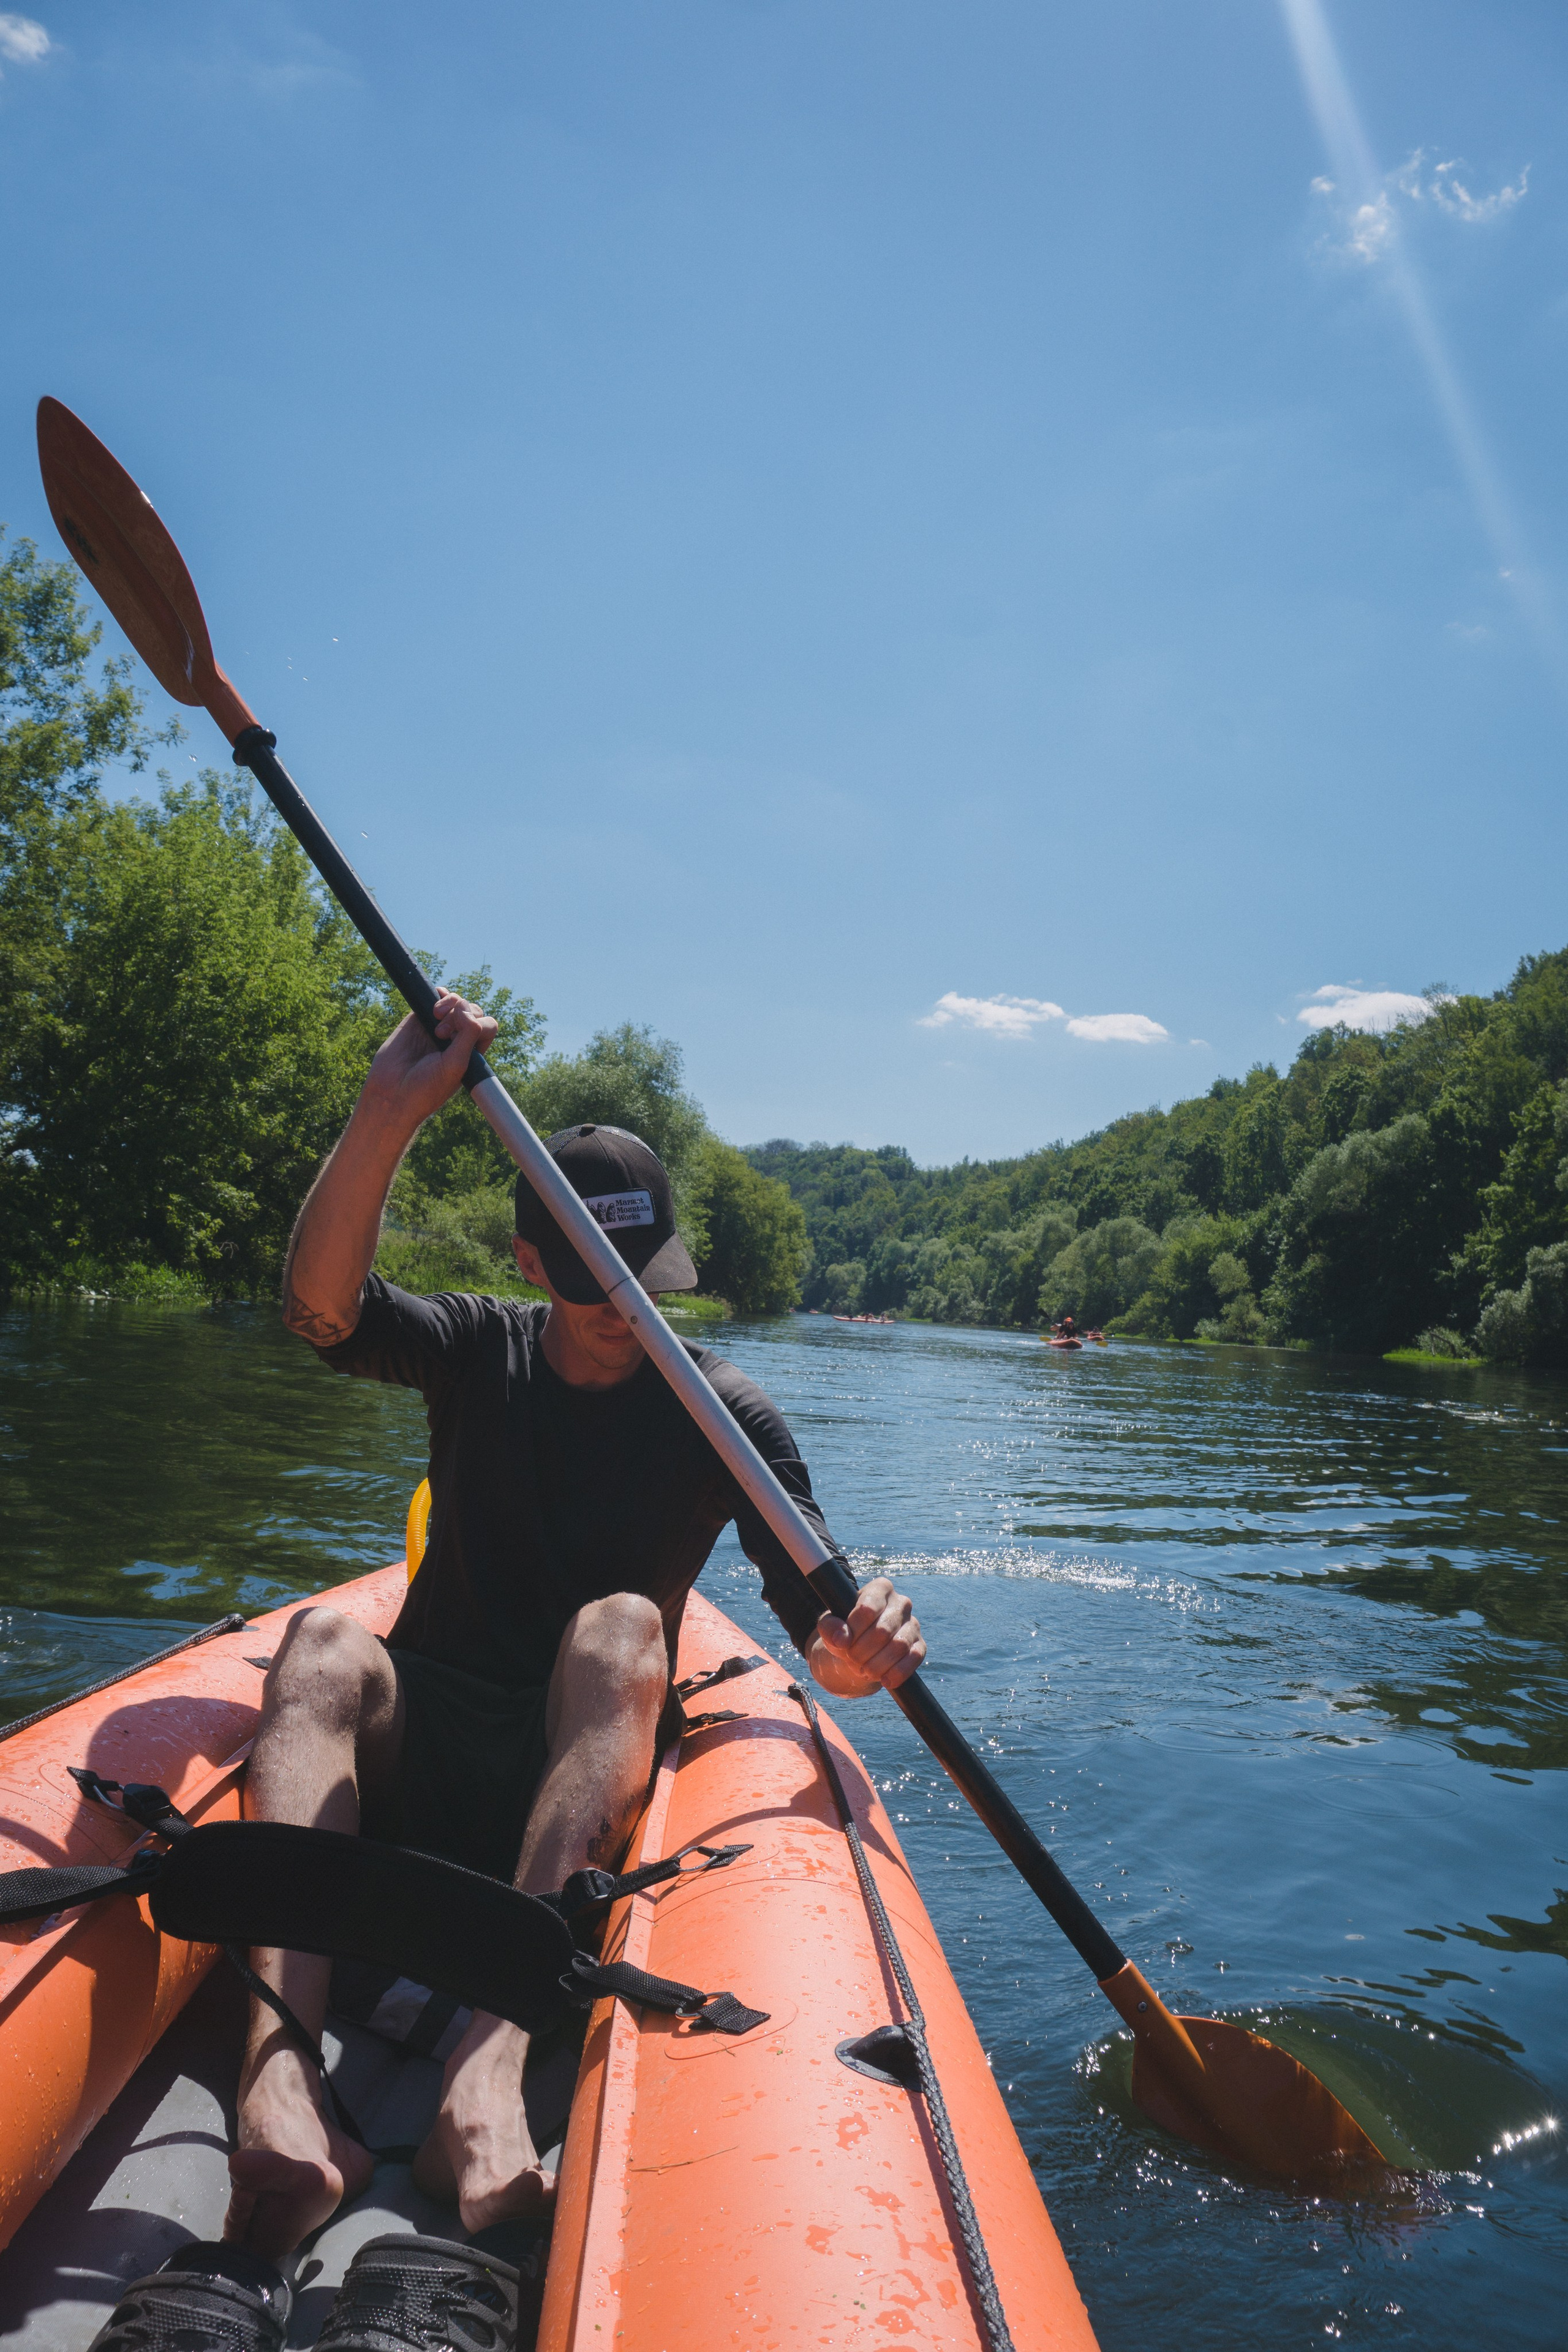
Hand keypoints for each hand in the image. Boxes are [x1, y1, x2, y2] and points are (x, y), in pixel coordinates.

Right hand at [361, 991, 498, 1132]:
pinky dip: (441, 994)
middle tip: (440, 1035)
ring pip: (457, 1002)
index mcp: (471, 1052)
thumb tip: (465, 1005)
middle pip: (473, 1011)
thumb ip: (468, 1034)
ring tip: (435, 1017)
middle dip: (460, 1016)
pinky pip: (436, 997)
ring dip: (451, 1003)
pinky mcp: (419, 1018)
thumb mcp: (455, 1064)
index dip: (478, 1024)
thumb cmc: (426, 1087)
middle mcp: (457, 1038)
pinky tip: (436, 999)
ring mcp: (438, 1027)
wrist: (392, 1092)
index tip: (456, 1039)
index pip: (487, 1026)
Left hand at [809, 1577, 925, 1697]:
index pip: (867, 1608)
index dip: (853, 1630)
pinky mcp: (920, 1645)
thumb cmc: (846, 1630)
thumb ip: (829, 1627)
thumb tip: (841, 1639)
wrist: (861, 1648)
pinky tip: (884, 1679)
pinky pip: (914, 1658)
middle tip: (851, 1659)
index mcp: (880, 1589)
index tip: (843, 1642)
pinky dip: (897, 1673)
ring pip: (899, 1646)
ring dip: (877, 1664)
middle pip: (882, 1630)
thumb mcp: (831, 1625)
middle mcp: (901, 1602)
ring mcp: (913, 1624)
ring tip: (864, 1670)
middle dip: (862, 1651)